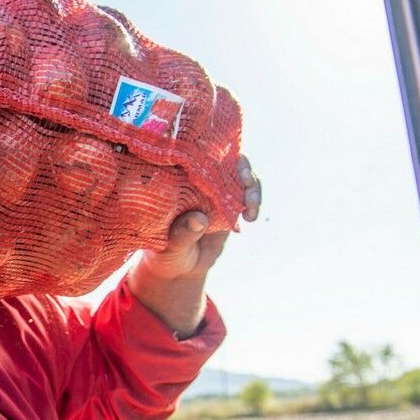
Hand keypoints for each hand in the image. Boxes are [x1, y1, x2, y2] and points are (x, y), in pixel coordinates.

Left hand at [135, 155, 261, 281]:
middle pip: (224, 160)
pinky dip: (254, 202)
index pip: (193, 155)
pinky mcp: (230, 204)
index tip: (223, 157)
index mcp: (175, 182)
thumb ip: (181, 234)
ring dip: (251, 187)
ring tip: (251, 208)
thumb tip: (198, 218)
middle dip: (240, 166)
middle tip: (245, 181)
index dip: (212, 149)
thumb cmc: (165, 254)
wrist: (180, 269)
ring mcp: (215, 192)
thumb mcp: (169, 247)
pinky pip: (247, 196)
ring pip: (240, 176)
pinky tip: (251, 217)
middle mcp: (196, 182)